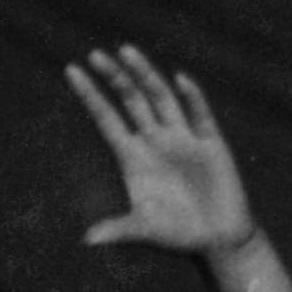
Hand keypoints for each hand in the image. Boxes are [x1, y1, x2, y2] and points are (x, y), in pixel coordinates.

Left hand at [65, 47, 262, 260]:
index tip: (72, 69)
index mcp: (134, 157)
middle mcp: (156, 141)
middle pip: (131, 100)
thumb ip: (121, 230)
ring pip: (161, 98)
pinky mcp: (211, 144)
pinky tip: (180, 80)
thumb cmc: (178, 235)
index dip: (90, 95)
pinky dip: (191, 97)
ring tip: (126, 50)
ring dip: (145, 75)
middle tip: (96, 55)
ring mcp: (183, 139)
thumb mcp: (147, 231)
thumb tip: (88, 240)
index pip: (107, 118)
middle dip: (115, 78)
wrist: (219, 240)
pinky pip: (199, 115)